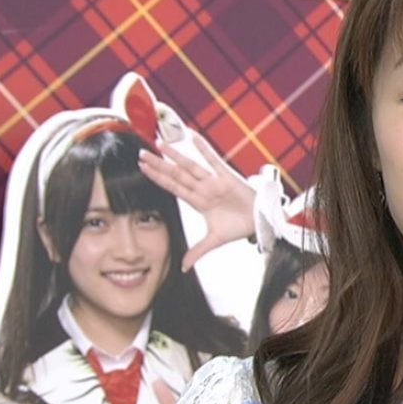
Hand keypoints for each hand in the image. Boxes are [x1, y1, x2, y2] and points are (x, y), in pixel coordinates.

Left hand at [137, 137, 255, 271]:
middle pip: (176, 174)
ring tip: (159, 144)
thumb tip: (184, 267)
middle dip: (159, 165)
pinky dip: (203, 149)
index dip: (158, 178)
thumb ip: (197, 251)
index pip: (173, 187)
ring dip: (175, 155)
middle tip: (141, 154)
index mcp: (198, 201)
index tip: (143, 168)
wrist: (260, 222)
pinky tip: (192, 136)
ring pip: (190, 166)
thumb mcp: (214, 240)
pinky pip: (213, 160)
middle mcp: (203, 188)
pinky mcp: (227, 177)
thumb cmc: (240, 226)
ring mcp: (213, 181)